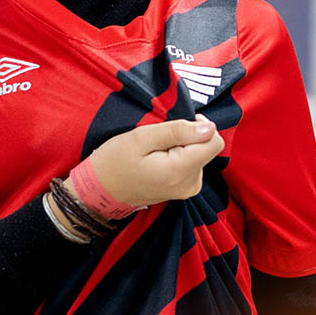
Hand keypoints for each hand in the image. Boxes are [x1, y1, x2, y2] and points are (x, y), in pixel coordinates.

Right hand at [85, 114, 224, 207]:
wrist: (101, 190)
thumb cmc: (116, 160)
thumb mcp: (142, 137)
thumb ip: (178, 131)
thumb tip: (210, 128)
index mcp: (181, 170)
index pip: (215, 142)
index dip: (200, 126)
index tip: (178, 124)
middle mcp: (190, 184)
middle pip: (206, 148)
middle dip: (187, 137)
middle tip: (158, 140)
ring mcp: (188, 190)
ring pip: (199, 154)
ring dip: (182, 147)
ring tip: (155, 151)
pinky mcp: (183, 190)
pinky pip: (192, 165)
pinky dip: (179, 156)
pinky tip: (158, 159)